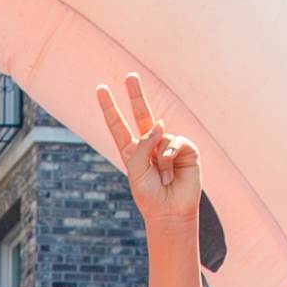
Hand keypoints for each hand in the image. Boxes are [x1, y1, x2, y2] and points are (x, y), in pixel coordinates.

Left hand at [95, 76, 200, 229]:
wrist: (170, 211)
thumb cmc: (149, 194)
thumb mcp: (136, 169)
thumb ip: (143, 144)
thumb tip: (161, 124)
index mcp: (132, 151)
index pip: (118, 126)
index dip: (110, 108)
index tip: (100, 89)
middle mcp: (150, 145)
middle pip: (141, 114)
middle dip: (135, 94)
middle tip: (130, 75)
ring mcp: (168, 145)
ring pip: (161, 135)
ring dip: (160, 159)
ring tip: (163, 177)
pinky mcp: (186, 149)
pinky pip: (176, 141)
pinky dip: (172, 153)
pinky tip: (172, 171)